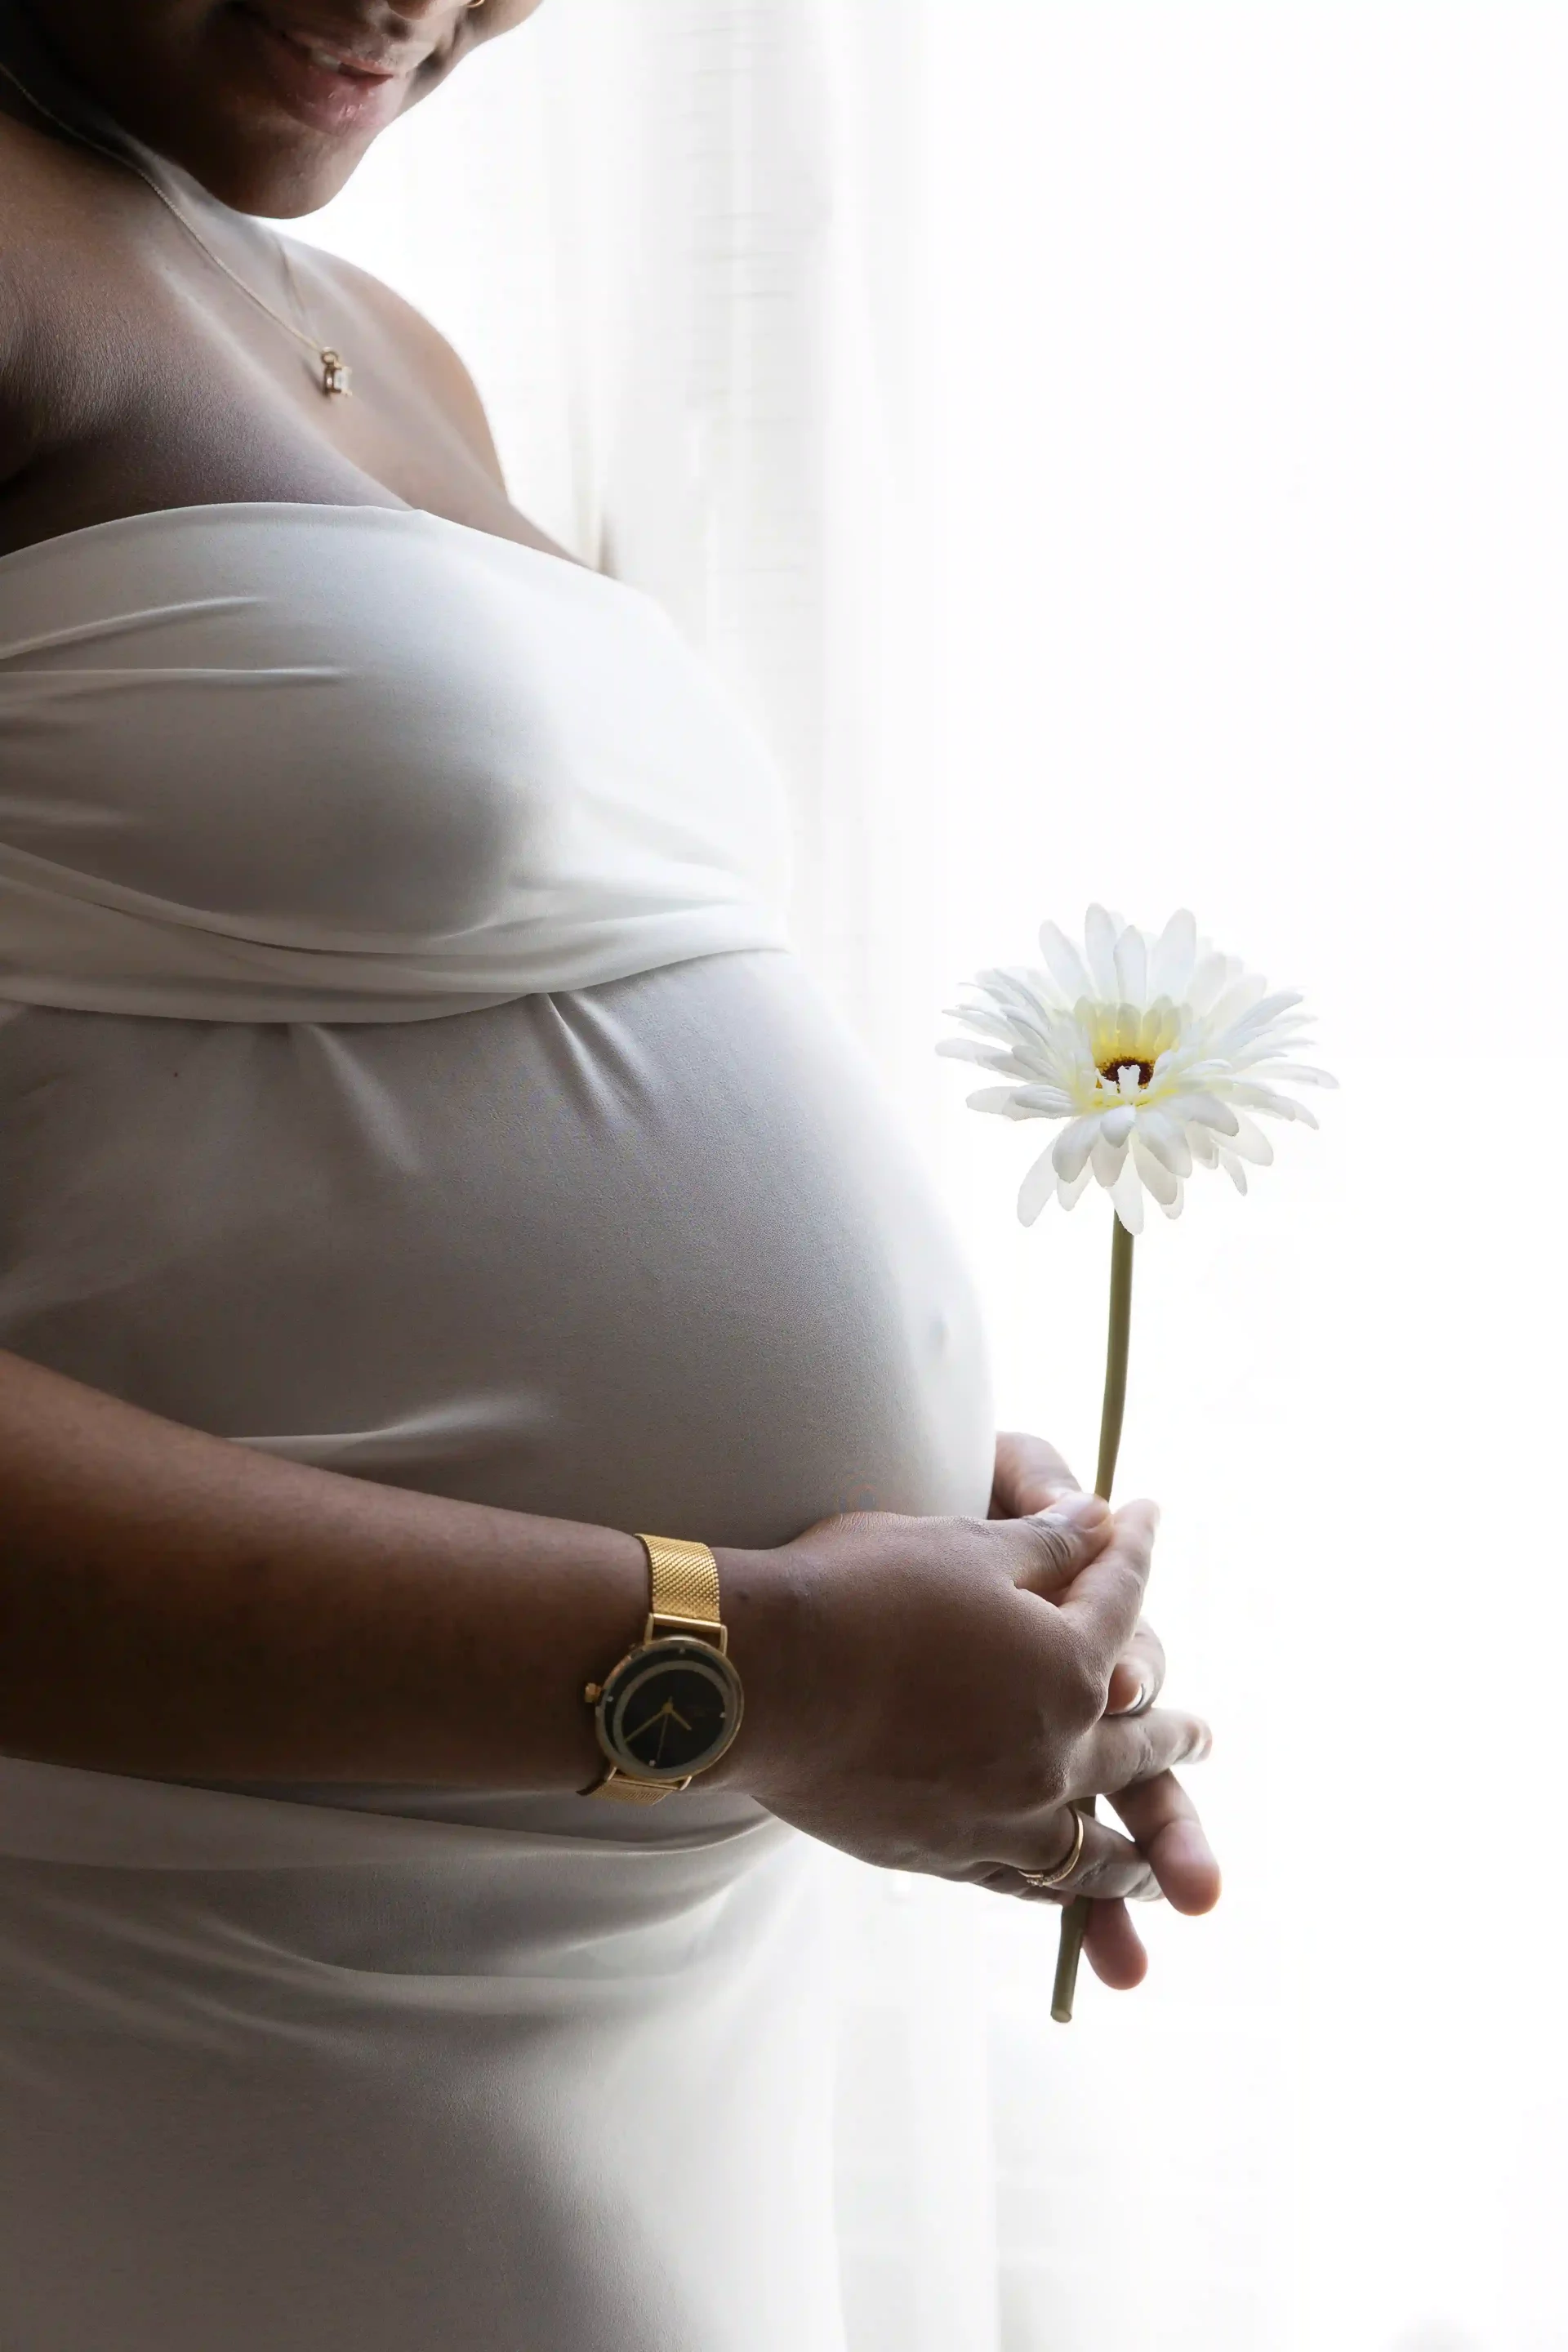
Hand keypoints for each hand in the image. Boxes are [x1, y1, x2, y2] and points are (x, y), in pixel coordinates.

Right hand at [713, 1466, 1217, 1991]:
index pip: (1120, 1600)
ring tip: (1163, 1871)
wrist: (758, 1677)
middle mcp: (1054, 1750)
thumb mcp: (962, 1544)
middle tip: (1203, 1739)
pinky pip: (1024, 1879)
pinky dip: (1057, 1884)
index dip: (1134, 1551)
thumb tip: (1099, 1517)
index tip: (1149, 1519)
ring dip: (1138, 1851)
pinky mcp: (945, 1851)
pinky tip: (1062, 1887)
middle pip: (1134, 1743)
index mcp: (1071, 1665)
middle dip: (1173, 1736)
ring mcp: (1002, 1812)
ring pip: (1094, 1845)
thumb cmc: (857, 1593)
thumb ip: (1045, 1540)